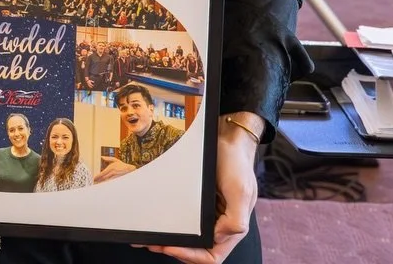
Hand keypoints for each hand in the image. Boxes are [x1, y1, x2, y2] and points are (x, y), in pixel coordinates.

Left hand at [92, 157, 135, 182]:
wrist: (130, 170)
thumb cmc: (122, 165)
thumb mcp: (115, 160)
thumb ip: (108, 159)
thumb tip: (102, 157)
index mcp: (111, 168)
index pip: (102, 173)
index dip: (97, 176)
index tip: (94, 178)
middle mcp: (112, 173)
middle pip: (103, 178)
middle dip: (98, 180)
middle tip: (94, 182)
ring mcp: (115, 177)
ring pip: (107, 181)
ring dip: (102, 183)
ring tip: (97, 185)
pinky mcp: (117, 180)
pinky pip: (111, 183)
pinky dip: (107, 184)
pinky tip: (104, 186)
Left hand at [143, 116, 260, 262]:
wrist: (228, 140)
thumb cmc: (237, 164)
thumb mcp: (240, 190)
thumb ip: (236, 219)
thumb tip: (220, 237)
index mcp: (232, 227)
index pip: (212, 255)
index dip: (192, 256)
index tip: (172, 247)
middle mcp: (220, 223)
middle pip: (198, 250)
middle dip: (176, 250)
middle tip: (154, 243)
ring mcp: (208, 214)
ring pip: (190, 237)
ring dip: (172, 240)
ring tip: (152, 238)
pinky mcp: (198, 203)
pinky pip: (185, 220)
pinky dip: (173, 224)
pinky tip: (159, 222)